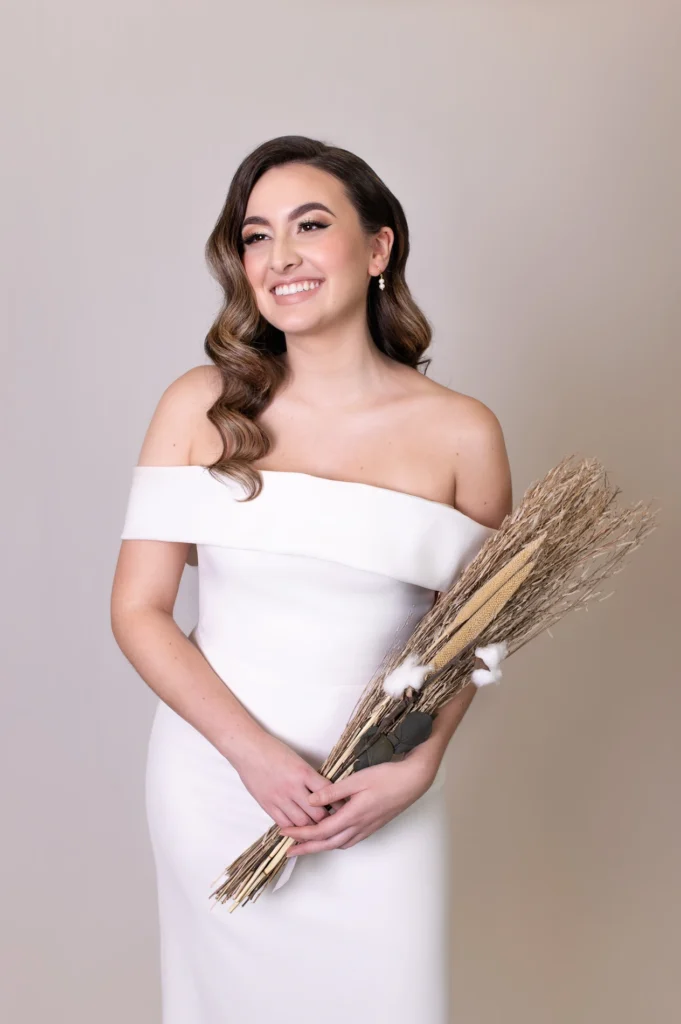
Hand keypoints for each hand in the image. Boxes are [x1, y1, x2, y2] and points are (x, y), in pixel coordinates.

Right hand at [231, 730, 344, 828]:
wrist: (248, 749)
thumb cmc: (272, 750)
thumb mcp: (297, 760)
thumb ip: (309, 777)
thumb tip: (323, 792)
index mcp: (303, 772)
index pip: (328, 792)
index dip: (338, 803)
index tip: (345, 807)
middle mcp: (293, 787)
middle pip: (317, 813)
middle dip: (328, 820)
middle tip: (335, 823)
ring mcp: (279, 798)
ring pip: (301, 822)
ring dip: (312, 827)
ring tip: (319, 829)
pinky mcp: (268, 805)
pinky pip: (284, 823)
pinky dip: (293, 829)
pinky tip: (299, 830)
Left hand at [279, 750, 438, 855]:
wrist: (414, 780)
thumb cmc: (387, 777)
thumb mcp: (357, 780)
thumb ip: (332, 792)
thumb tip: (311, 801)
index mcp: (353, 816)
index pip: (320, 831)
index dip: (300, 834)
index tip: (284, 833)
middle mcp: (359, 826)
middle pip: (327, 844)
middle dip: (306, 848)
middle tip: (289, 851)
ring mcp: (368, 828)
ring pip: (339, 844)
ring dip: (321, 846)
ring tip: (307, 844)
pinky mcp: (373, 825)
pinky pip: (349, 839)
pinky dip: (335, 841)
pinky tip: (332, 835)